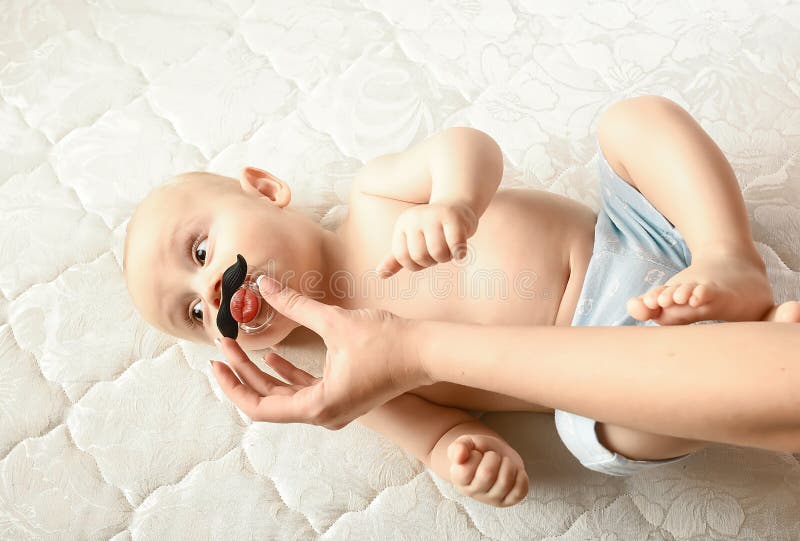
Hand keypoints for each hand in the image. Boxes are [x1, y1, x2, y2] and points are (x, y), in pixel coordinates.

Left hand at [210, 277, 432, 428]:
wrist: (426, 351)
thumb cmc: (387, 342)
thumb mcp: (334, 322)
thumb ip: (295, 306)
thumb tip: (264, 286)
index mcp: (318, 406)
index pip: (260, 407)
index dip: (233, 386)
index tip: (216, 364)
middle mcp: (324, 413)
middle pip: (270, 400)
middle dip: (243, 373)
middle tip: (224, 347)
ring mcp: (334, 406)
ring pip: (285, 395)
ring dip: (262, 374)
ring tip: (240, 350)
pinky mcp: (343, 394)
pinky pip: (304, 389)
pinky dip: (286, 374)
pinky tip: (273, 356)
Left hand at [376, 200, 476, 277]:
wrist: (458, 206)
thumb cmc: (433, 230)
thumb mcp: (411, 242)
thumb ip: (396, 259)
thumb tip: (380, 274)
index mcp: (402, 225)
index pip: (401, 256)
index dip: (414, 265)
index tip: (424, 258)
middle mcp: (415, 218)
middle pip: (419, 256)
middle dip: (432, 262)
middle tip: (439, 253)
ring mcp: (434, 216)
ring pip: (437, 252)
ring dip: (446, 258)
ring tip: (449, 250)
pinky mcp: (454, 217)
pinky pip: (456, 246)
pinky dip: (460, 253)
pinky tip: (461, 249)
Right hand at [447, 434, 529, 507]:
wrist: (494, 456)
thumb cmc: (478, 450)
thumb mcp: (466, 443)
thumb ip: (459, 447)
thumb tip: (459, 456)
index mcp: (459, 479)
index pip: (465, 471)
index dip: (475, 456)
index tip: (476, 453)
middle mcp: (474, 492)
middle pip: (487, 476)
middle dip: (493, 458)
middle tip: (493, 455)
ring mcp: (492, 499)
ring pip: (504, 483)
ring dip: (508, 465)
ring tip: (504, 461)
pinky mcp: (509, 500)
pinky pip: (520, 491)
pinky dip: (521, 477)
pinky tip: (515, 471)